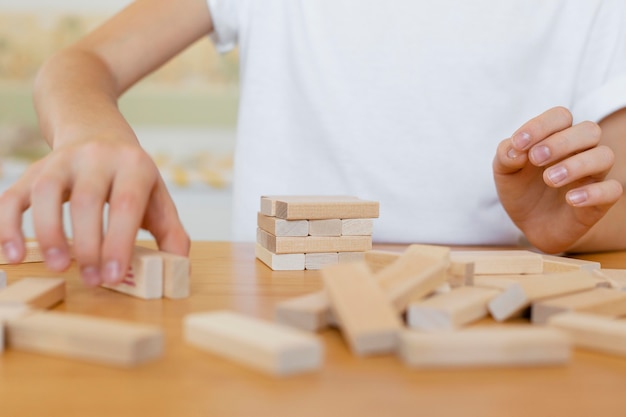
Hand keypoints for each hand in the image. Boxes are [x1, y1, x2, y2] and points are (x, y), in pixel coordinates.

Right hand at [0, 135, 189, 285]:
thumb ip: (172, 233)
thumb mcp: (158, 197)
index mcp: (134, 165)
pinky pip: (13, 196)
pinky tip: (13, 254)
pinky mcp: (33, 170)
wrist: (96, 129)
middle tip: (91, 279)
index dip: (118, 241)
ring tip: (58, 266)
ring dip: (49, 233)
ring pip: (46, 194)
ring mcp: (61, 161)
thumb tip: (178, 269)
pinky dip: (8, 225)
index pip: (125, 204)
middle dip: (88, 245)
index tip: (113, 274)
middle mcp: (96, 157)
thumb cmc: (131, 177)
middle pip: (86, 201)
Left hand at [493, 106, 622, 253]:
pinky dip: (594, 192)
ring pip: (604, 156)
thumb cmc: (521, 190)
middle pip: (589, 130)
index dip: (540, 125)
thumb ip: (505, 156)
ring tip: (549, 179)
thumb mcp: (504, 172)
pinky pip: (613, 190)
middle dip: (561, 142)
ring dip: (576, 165)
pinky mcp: (600, 200)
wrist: (530, 224)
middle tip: (536, 159)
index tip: (518, 144)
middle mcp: (581, 150)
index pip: (560, 116)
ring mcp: (593, 174)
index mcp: (557, 136)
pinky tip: (570, 199)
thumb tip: (514, 148)